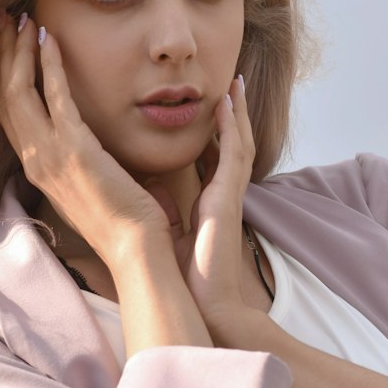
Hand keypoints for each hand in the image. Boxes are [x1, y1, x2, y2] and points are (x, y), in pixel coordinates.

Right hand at [0, 14, 173, 266]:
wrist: (134, 247)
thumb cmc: (121, 218)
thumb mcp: (89, 183)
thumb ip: (79, 158)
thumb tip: (87, 136)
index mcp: (37, 168)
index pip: (7, 113)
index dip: (0, 75)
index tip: (1, 44)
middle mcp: (34, 160)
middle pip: (3, 96)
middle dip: (2, 54)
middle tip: (3, 19)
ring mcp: (50, 155)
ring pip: (18, 92)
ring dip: (18, 51)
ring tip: (21, 19)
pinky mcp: (74, 150)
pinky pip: (55, 97)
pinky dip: (49, 64)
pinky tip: (49, 38)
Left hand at [150, 76, 257, 332]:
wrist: (206, 304)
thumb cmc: (187, 277)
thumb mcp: (171, 232)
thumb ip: (166, 207)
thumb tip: (151, 187)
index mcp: (210, 203)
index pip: (213, 157)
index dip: (214, 130)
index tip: (209, 107)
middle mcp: (224, 194)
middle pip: (231, 142)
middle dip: (231, 113)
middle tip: (230, 83)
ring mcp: (230, 194)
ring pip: (237, 141)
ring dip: (236, 111)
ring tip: (233, 82)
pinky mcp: (228, 197)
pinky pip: (232, 153)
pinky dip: (230, 127)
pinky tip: (225, 103)